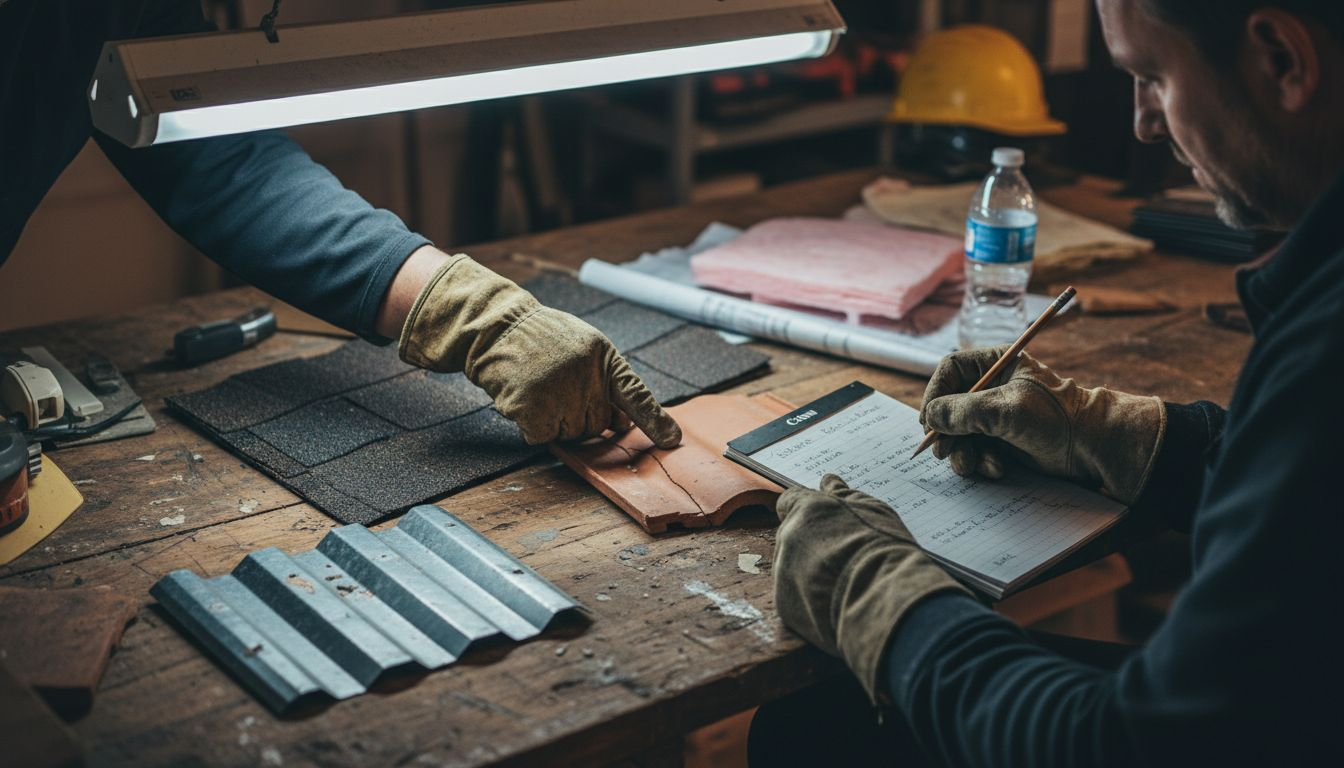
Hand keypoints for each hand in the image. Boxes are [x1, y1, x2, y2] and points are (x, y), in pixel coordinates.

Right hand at [398, 254, 681, 447]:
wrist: (496, 328)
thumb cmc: (542, 340)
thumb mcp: (583, 348)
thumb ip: (605, 380)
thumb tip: (622, 423)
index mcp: (603, 356)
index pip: (635, 393)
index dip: (655, 420)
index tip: (672, 441)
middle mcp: (584, 374)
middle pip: (598, 424)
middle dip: (581, 415)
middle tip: (558, 389)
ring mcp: (558, 391)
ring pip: (571, 434)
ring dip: (556, 422)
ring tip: (539, 389)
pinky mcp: (531, 408)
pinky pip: (543, 437)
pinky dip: (532, 426)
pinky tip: (524, 399)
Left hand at [774, 474, 966, 701]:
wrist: (882, 596)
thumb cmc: (883, 548)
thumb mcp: (871, 510)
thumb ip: (844, 494)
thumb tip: (828, 481)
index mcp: (806, 508)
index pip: (788, 501)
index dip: (800, 511)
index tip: (814, 521)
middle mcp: (788, 536)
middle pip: (791, 537)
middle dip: (809, 545)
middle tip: (840, 558)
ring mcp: (784, 570)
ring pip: (792, 569)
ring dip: (809, 574)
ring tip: (843, 584)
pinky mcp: (784, 603)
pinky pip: (795, 599)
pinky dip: (810, 602)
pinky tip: (835, 604)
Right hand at [919, 346, 1164, 504]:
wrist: (1092, 448)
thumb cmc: (1055, 417)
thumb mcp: (1006, 409)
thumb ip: (963, 411)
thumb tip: (930, 418)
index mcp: (995, 364)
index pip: (950, 371)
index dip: (935, 394)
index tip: (929, 420)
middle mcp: (992, 387)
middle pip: (949, 406)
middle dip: (946, 432)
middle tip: (943, 451)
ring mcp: (996, 416)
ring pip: (958, 433)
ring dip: (962, 453)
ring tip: (974, 465)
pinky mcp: (1002, 441)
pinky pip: (975, 451)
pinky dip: (980, 462)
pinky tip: (998, 468)